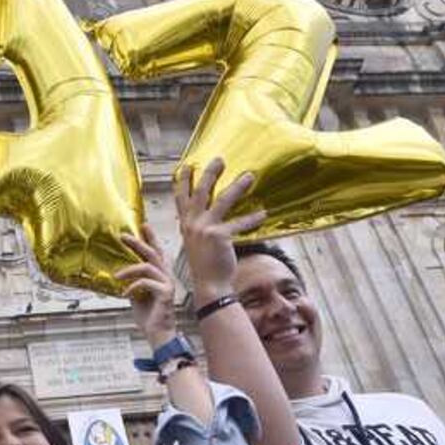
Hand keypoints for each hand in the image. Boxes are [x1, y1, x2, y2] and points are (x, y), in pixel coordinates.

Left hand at [117, 224, 177, 348]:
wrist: (158, 334)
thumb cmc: (150, 317)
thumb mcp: (137, 296)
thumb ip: (133, 283)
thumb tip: (120, 273)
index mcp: (161, 275)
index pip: (157, 252)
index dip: (151, 237)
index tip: (142, 225)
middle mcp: (166, 276)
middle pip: (153, 253)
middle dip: (138, 242)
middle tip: (123, 236)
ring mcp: (167, 284)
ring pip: (148, 266)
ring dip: (129, 269)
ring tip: (117, 275)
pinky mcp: (165, 293)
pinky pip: (146, 283)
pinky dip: (133, 286)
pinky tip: (125, 293)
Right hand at [174, 158, 266, 304]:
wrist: (209, 285)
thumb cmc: (205, 265)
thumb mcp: (195, 242)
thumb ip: (197, 227)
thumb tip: (204, 215)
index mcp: (186, 224)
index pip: (181, 197)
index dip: (183, 180)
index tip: (188, 165)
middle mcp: (192, 224)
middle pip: (201, 191)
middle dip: (210, 173)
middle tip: (220, 159)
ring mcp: (205, 229)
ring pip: (222, 201)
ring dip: (237, 186)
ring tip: (249, 176)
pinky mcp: (220, 236)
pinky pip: (239, 223)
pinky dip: (252, 218)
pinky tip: (263, 213)